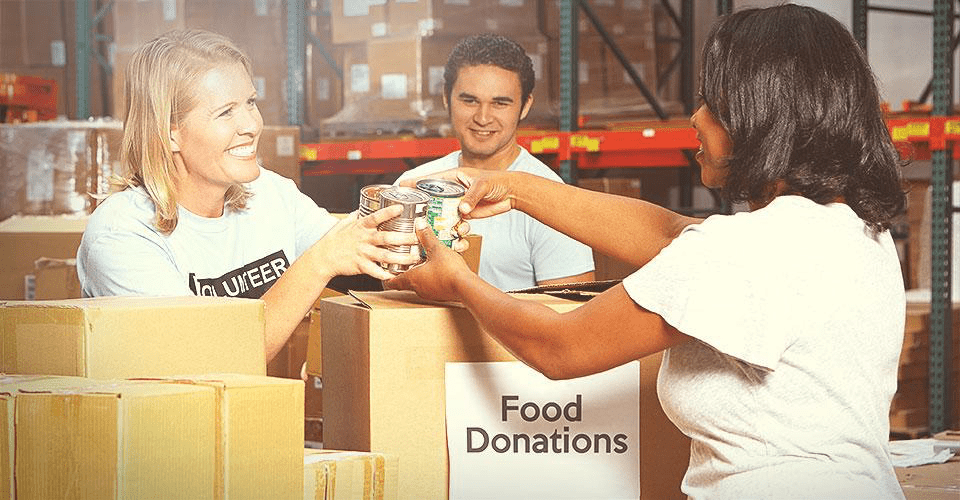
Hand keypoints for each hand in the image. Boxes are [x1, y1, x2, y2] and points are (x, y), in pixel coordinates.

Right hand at [306, 205, 420, 280]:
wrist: (323, 257)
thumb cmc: (335, 239)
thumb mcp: (345, 223)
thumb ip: (357, 216)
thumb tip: (364, 207)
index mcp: (361, 227)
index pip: (376, 217)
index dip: (388, 212)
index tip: (401, 208)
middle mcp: (363, 239)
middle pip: (386, 238)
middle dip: (404, 238)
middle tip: (418, 238)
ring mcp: (362, 253)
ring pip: (385, 256)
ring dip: (401, 258)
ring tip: (414, 259)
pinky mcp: (360, 265)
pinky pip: (375, 271)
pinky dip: (385, 274)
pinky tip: (396, 276)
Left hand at [385, 218, 472, 301]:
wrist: (466, 286)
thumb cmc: (449, 271)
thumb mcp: (436, 249)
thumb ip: (427, 237)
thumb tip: (420, 225)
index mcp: (412, 279)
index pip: (393, 282)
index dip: (388, 277)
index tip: (386, 273)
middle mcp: (419, 289)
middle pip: (406, 282)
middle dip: (406, 272)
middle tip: (405, 264)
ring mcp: (430, 293)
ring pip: (420, 284)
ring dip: (421, 274)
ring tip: (424, 264)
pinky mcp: (441, 295)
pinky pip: (433, 286)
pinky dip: (433, 278)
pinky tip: (439, 270)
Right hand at [397, 168, 513, 219]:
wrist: (512, 193)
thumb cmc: (497, 181)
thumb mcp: (482, 186)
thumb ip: (471, 197)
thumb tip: (462, 211)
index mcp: (453, 177)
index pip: (430, 180)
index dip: (415, 183)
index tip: (400, 186)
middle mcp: (453, 190)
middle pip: (432, 199)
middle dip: (425, 208)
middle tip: (416, 217)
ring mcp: (458, 203)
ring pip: (443, 214)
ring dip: (442, 223)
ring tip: (445, 227)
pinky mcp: (466, 214)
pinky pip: (456, 223)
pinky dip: (456, 230)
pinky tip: (461, 233)